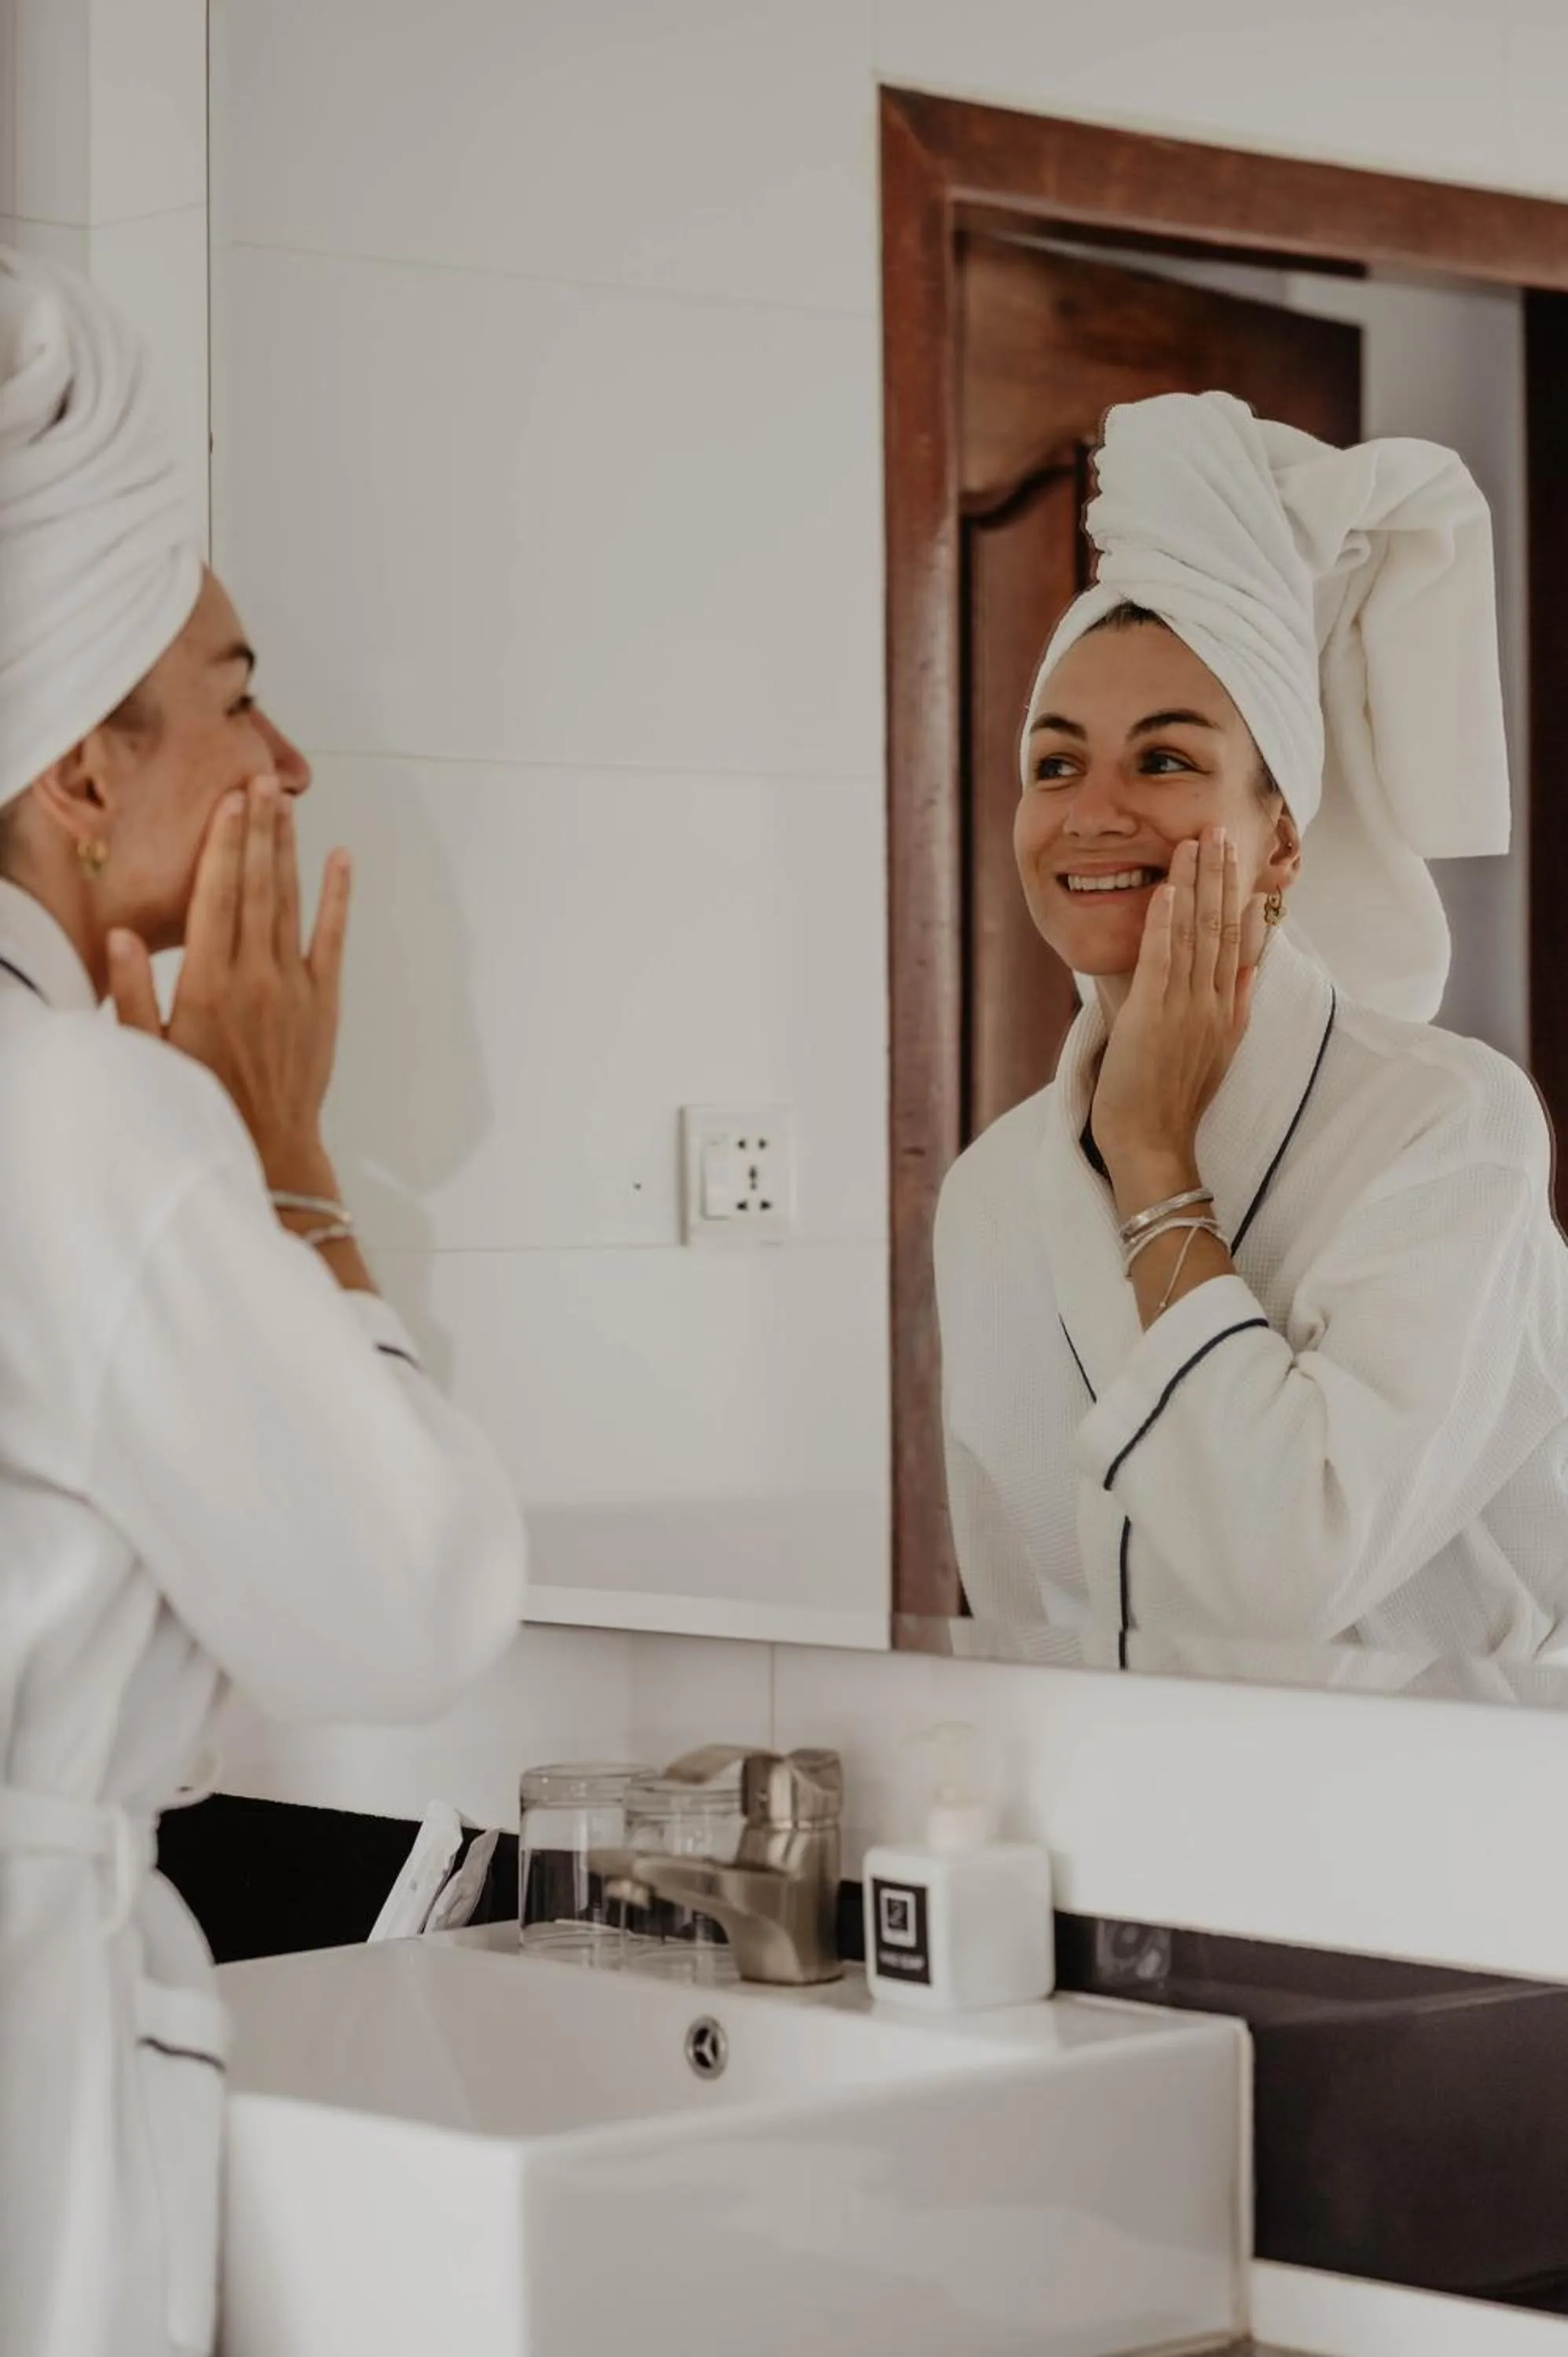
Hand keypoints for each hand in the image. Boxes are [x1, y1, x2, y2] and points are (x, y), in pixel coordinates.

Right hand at [108, 776, 352, 1183]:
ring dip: (287, 850)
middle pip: (256, 886)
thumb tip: (123, 937)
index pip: (216, 898)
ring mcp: (295, 986)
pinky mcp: (325, 1001)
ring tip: (284, 803)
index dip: (223, 845)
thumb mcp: (152, 1053)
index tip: (229, 803)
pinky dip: (338, 898)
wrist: (272, 1148)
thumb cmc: (206, 1100)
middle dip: (257, 830)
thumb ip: (137, 992)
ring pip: (290, 903)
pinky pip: (333, 939)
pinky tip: (340, 860)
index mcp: (208, 984)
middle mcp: (255, 976)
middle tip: (259, 779)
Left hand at [1091, 827, 1263, 1172]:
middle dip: (1220, 874)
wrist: (1154, 1142)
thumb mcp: (1220, 1051)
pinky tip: (1165, 889)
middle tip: (1219, 828)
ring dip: (1193, 884)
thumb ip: (1236, 1006)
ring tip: (1194, 842)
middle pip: (1221, 926)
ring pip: (1194, 934)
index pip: (1235, 938)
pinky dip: (1163, 922)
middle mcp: (1212, 1002)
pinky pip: (1161, 960)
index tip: (1237, 854)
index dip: (1236, 892)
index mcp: (1226, 1008)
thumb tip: (1251, 969)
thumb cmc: (1176, 1101)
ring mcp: (1185, 1008)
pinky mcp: (1153, 1016)